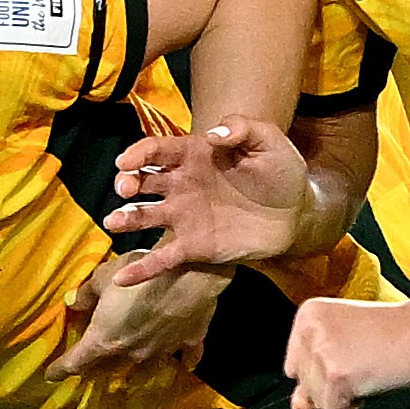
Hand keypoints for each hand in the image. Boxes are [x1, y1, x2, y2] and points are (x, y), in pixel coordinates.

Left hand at [57, 256, 223, 376]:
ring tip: (130, 374)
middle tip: (88, 370)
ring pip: (144, 371)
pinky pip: (185, 358)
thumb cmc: (138, 272)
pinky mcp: (188, 343)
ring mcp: (161, 352)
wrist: (190, 273)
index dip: (60, 369)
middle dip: (95, 370)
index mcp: (104, 340)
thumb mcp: (103, 276)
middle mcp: (131, 353)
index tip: (51, 375)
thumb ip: (86, 294)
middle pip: (107, 370)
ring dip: (134, 372)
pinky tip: (184, 363)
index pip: (75, 363)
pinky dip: (182, 361)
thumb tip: (73, 303)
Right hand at [102, 117, 323, 282]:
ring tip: (113, 222)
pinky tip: (122, 280)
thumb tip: (212, 134)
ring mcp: (184, 217)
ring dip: (125, 218)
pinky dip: (142, 270)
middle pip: (142, 180)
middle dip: (127, 182)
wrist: (296, 215)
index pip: (157, 150)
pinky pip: (163, 259)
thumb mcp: (268, 140)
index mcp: (194, 155)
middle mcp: (181, 185)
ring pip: (145, 216)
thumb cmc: (280, 173)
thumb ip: (242, 128)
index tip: (126, 162)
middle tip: (126, 188)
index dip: (138, 153)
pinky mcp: (193, 247)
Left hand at [282, 292, 409, 408]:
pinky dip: (353, 406)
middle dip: (332, 383)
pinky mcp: (336, 376)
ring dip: (344, 394)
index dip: (324, 369)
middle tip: (363, 360)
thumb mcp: (344, 342)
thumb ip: (313, 372)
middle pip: (303, 385)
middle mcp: (308, 331)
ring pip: (317, 401)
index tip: (352, 353)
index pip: (294, 366)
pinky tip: (370, 380)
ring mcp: (321, 353)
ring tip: (367, 368)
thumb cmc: (391, 333)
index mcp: (307, 314)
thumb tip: (297, 406)